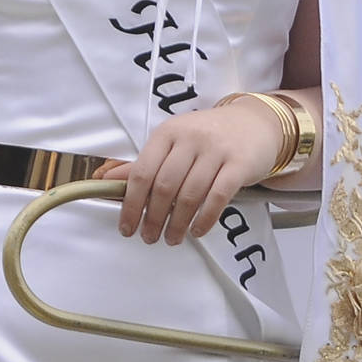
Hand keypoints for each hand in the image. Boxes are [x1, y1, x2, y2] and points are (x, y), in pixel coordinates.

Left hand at [90, 96, 283, 244]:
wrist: (254, 123)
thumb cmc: (208, 135)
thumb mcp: (172, 142)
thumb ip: (143, 162)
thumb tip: (107, 179)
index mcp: (167, 133)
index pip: (142, 171)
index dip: (130, 203)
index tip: (126, 226)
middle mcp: (189, 138)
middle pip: (164, 186)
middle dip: (153, 218)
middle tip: (149, 237)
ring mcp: (216, 150)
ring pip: (189, 195)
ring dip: (177, 224)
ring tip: (172, 238)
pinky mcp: (239, 164)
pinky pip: (218, 197)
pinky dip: (205, 219)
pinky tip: (197, 231)